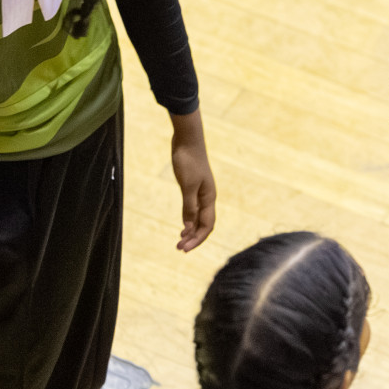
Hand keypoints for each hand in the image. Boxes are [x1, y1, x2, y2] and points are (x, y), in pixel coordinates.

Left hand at [170, 113, 215, 251]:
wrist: (187, 140)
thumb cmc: (188, 160)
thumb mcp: (187, 185)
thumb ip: (189, 206)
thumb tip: (188, 226)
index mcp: (209, 198)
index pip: (206, 226)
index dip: (197, 239)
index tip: (183, 248)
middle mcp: (207, 198)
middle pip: (204, 224)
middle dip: (194, 238)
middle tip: (179, 248)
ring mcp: (201, 193)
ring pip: (199, 218)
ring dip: (191, 230)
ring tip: (179, 241)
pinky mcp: (193, 187)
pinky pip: (194, 209)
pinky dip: (189, 220)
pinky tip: (182, 224)